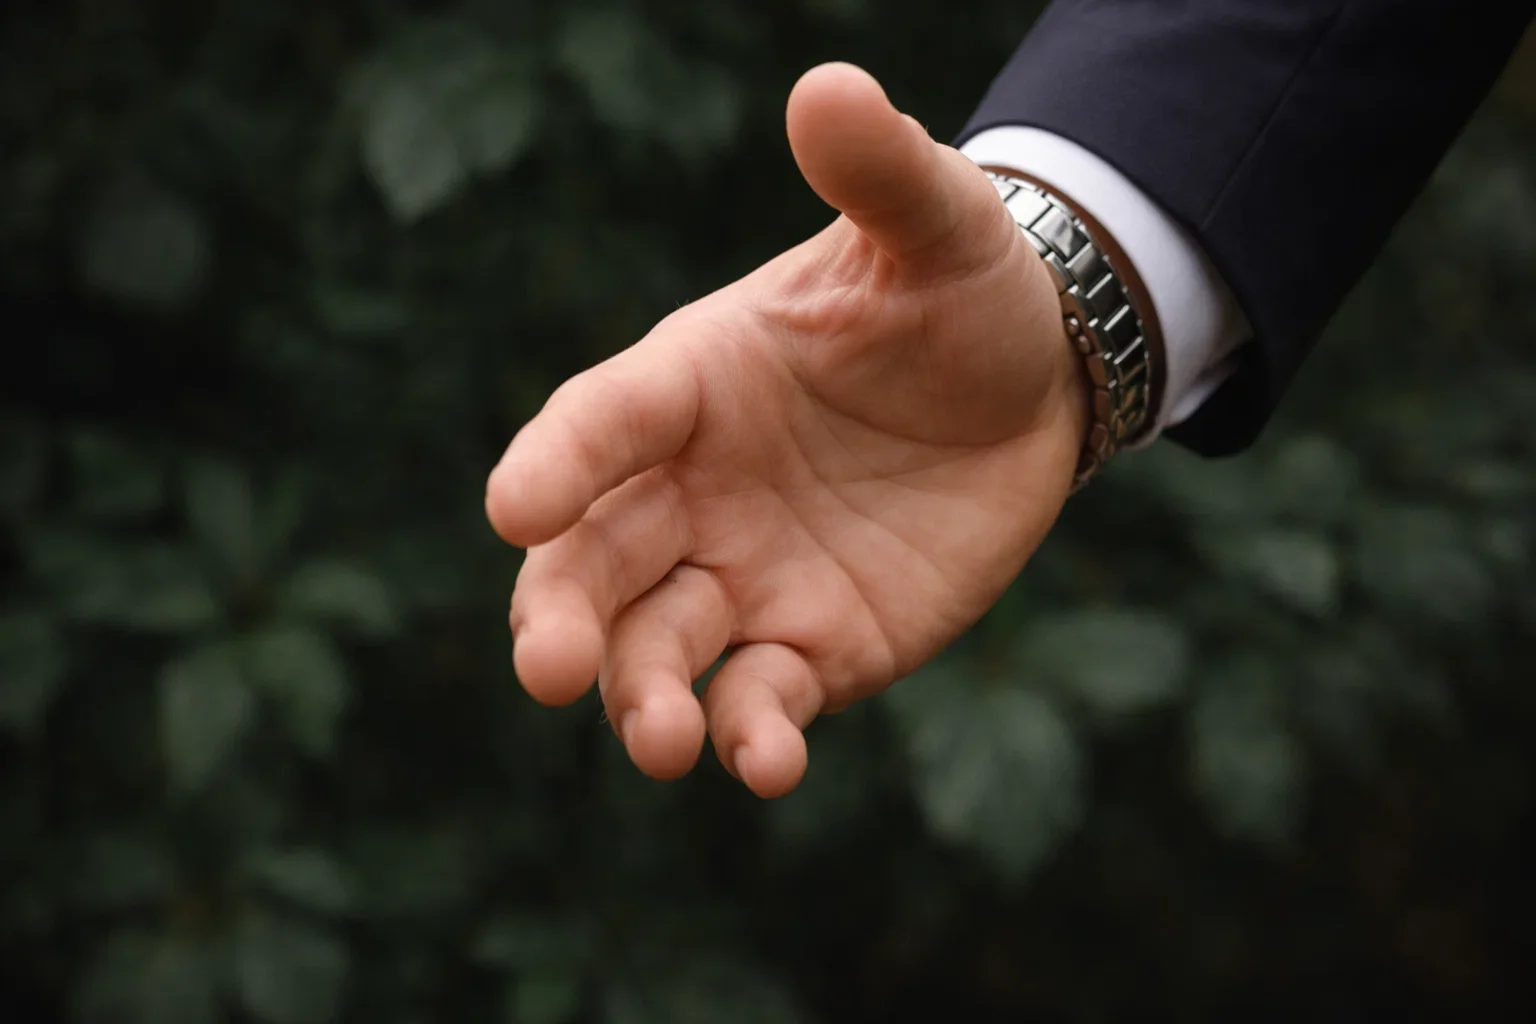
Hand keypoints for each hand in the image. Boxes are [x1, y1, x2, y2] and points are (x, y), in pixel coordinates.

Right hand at [485, 62, 1088, 796]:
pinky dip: (754, 736)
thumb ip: (879, 173)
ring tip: (663, 740)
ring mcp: (746, 577)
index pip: (599, 423)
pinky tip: (767, 762)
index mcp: (691, 382)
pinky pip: (764, 700)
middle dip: (562, 615)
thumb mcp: (934, 226)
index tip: (514, 509)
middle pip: (592, 560)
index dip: (556, 462)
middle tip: (550, 668)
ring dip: (646, 698)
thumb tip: (830, 85)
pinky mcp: (813, 647)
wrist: (1027, 383)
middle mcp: (691, 490)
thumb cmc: (956, 292)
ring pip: (659, 650)